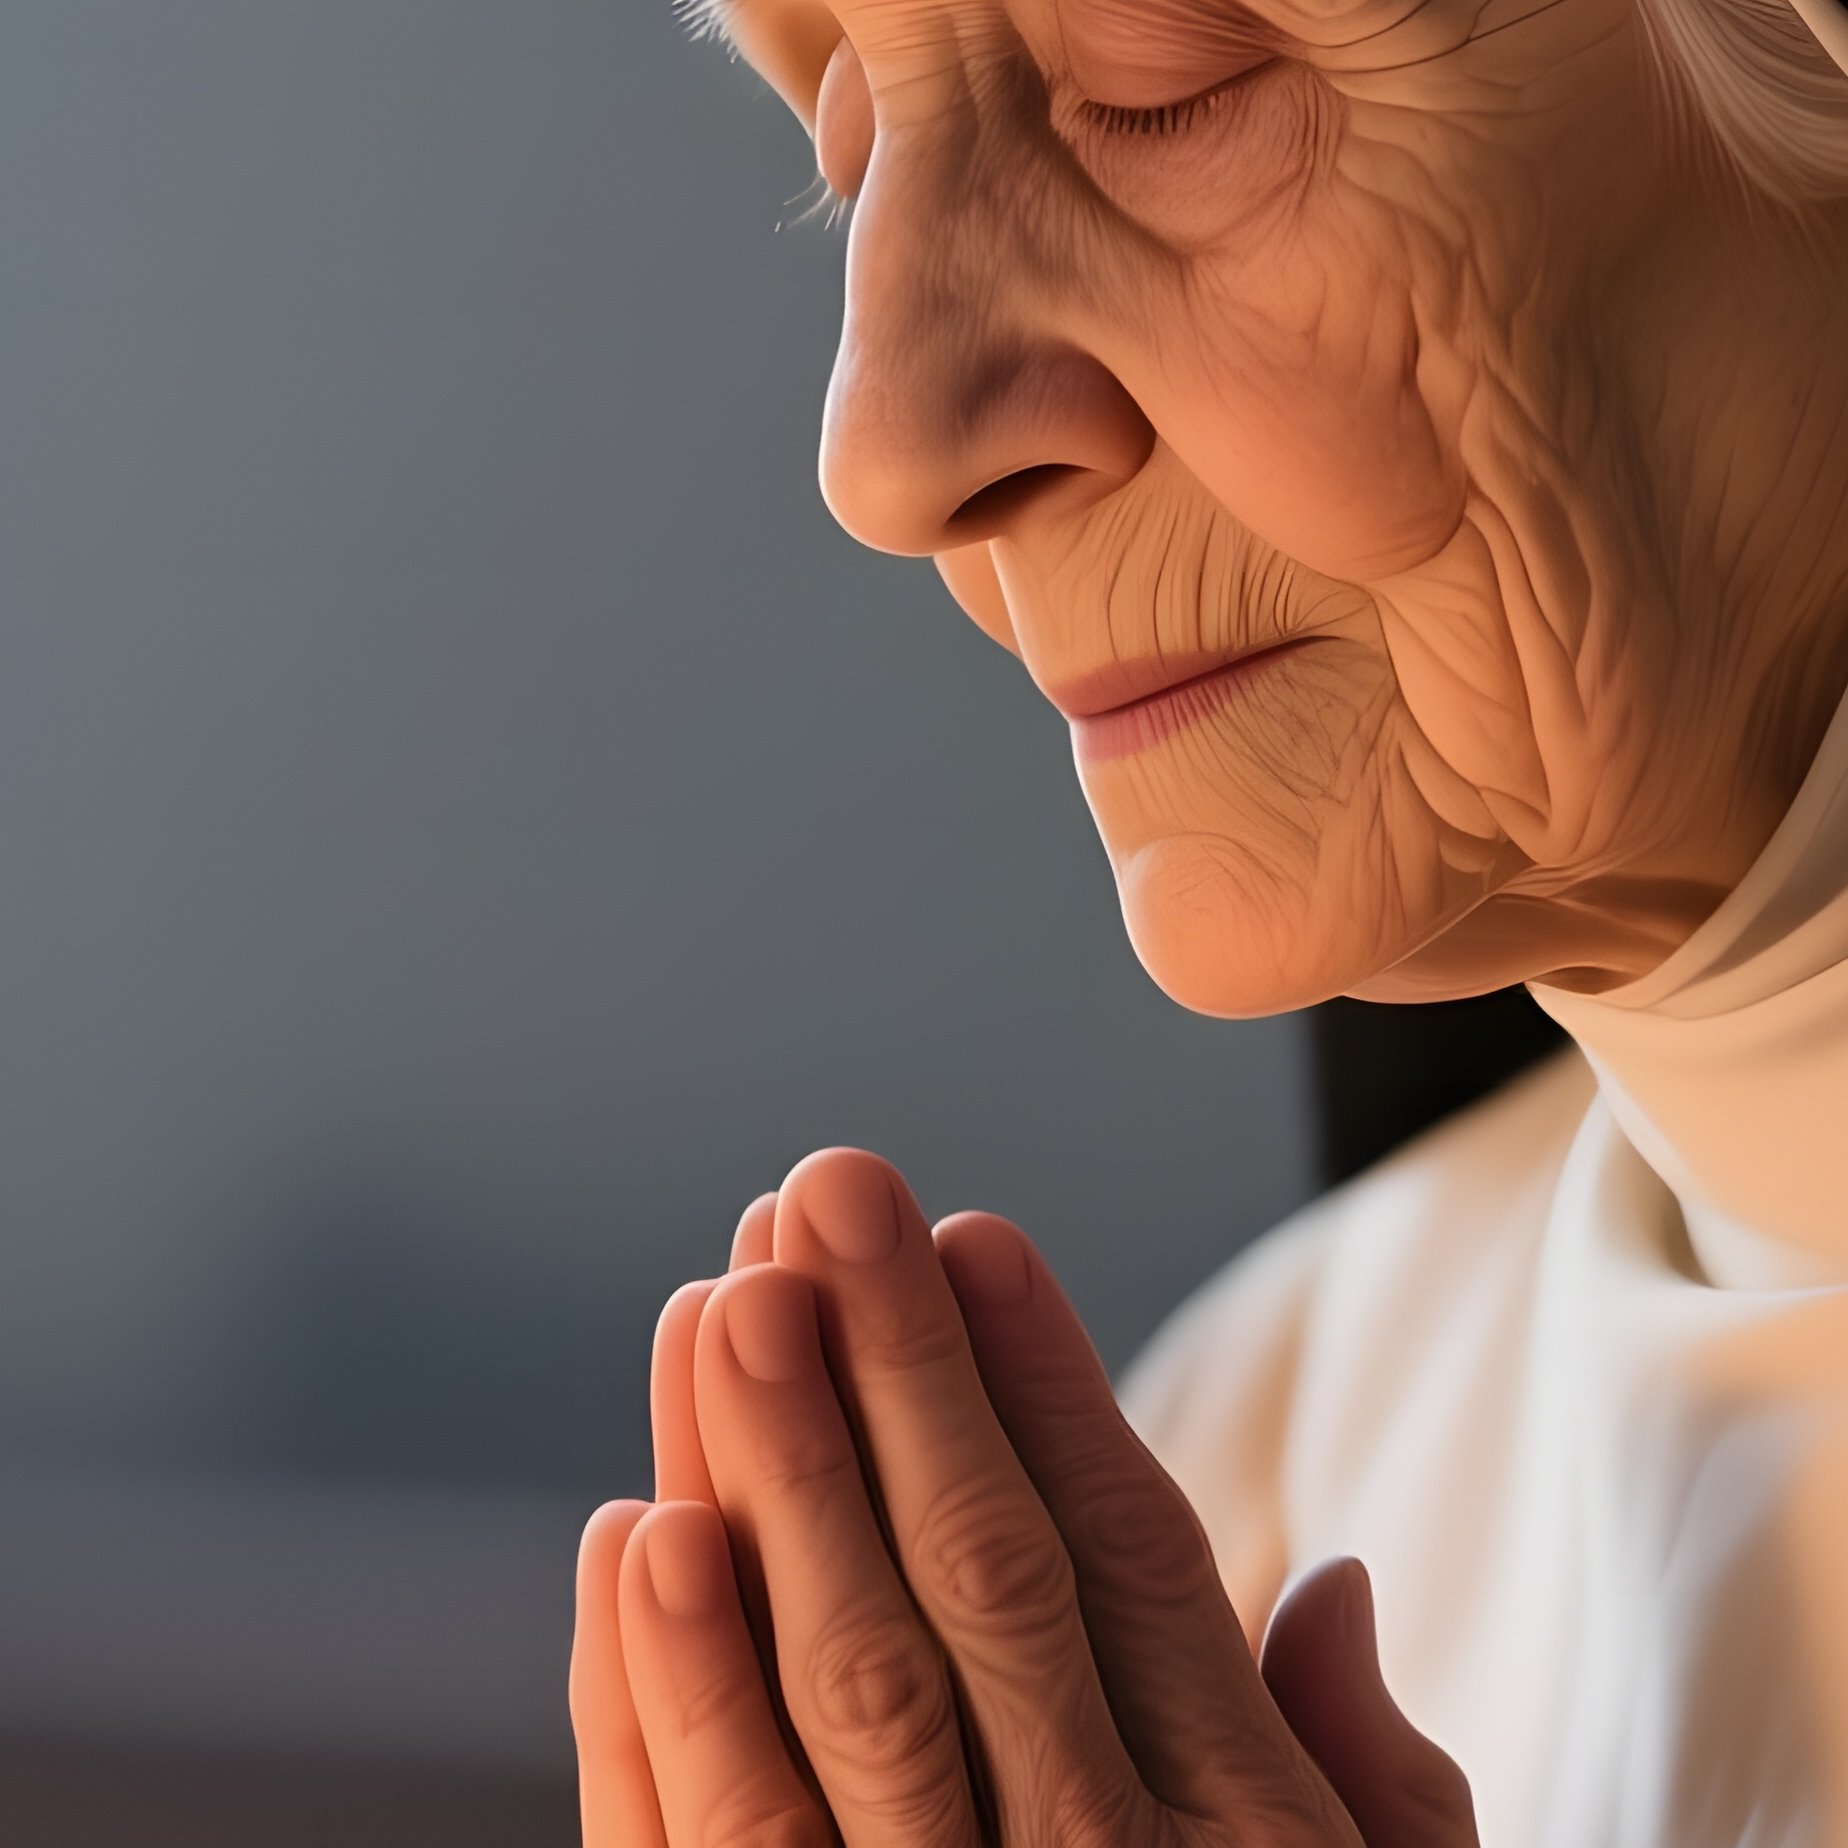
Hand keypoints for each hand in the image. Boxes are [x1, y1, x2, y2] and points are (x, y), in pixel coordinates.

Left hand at [572, 1148, 1478, 1847]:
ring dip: (762, 1487)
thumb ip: (1363, 1791)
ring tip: (712, 1300)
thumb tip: (1335, 1586)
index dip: (1049, 1388)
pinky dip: (656, 1708)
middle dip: (890, 1375)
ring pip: (830, 1695)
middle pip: (972, 1590)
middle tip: (824, 1194)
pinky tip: (632, 1541)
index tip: (977, 1236)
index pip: (1131, 1567)